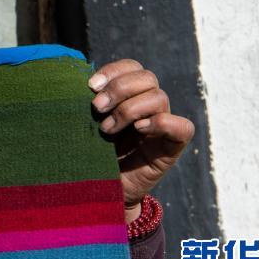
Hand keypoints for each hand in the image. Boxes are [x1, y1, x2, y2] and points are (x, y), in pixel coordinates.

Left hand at [88, 60, 194, 222]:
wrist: (98, 190)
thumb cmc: (88, 153)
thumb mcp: (84, 123)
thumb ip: (88, 102)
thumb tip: (76, 79)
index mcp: (129, 95)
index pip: (132, 67)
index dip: (113, 71)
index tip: (90, 86)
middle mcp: (148, 106)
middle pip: (147, 77)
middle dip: (118, 89)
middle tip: (96, 108)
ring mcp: (161, 126)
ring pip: (159, 97)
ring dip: (129, 109)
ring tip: (107, 129)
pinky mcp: (171, 147)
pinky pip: (182, 126)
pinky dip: (162, 122)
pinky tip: (139, 130)